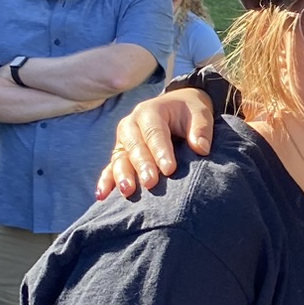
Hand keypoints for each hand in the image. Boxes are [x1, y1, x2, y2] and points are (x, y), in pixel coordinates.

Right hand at [95, 88, 213, 198]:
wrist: (177, 108)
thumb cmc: (189, 113)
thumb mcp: (200, 114)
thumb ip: (201, 129)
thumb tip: (201, 148)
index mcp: (150, 112)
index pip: (154, 133)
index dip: (161, 151)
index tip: (170, 169)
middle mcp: (131, 125)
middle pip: (135, 147)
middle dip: (142, 166)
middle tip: (151, 183)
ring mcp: (123, 141)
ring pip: (120, 159)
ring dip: (122, 176)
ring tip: (127, 191)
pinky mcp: (120, 154)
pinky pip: (110, 168)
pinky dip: (106, 181)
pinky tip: (102, 196)